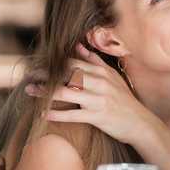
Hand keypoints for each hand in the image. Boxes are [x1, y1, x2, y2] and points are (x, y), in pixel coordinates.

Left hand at [25, 44, 160, 150]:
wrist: (140, 123)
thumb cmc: (124, 100)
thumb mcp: (113, 77)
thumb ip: (95, 61)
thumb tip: (78, 46)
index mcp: (102, 72)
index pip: (73, 63)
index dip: (54, 63)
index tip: (39, 64)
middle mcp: (99, 83)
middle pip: (66, 75)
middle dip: (45, 74)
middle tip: (29, 75)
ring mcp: (98, 100)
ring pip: (66, 92)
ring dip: (45, 92)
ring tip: (30, 90)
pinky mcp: (97, 116)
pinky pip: (72, 115)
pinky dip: (56, 113)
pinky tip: (42, 114)